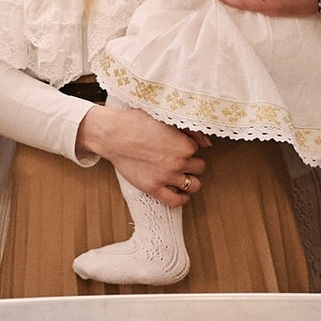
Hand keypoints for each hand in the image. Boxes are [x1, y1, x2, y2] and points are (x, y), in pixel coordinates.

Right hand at [77, 105, 206, 209]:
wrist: (113, 135)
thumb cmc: (136, 122)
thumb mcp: (165, 118)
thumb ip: (189, 131)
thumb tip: (207, 143)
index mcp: (184, 145)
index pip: (198, 149)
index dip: (188, 146)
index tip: (178, 145)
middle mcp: (179, 163)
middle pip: (199, 168)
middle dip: (192, 164)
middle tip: (181, 160)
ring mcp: (166, 177)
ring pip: (193, 186)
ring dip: (190, 181)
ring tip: (183, 176)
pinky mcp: (153, 188)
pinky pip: (175, 201)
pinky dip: (181, 199)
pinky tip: (180, 193)